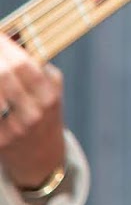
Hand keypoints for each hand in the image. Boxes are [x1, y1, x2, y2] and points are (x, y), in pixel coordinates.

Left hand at [0, 35, 67, 189]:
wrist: (41, 158)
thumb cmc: (44, 116)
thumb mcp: (51, 92)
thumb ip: (38, 71)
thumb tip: (11, 46)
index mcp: (49, 95)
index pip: (24, 63)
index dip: (6, 46)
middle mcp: (34, 111)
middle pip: (5, 75)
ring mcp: (14, 128)